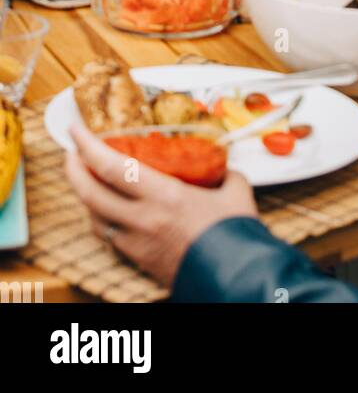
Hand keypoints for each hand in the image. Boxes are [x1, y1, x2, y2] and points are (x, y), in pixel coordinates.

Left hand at [65, 123, 257, 290]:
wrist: (234, 278)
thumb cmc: (235, 233)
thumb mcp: (234, 190)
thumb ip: (222, 172)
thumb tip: (220, 164)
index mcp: (164, 196)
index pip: (112, 167)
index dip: (88, 146)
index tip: (77, 130)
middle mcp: (142, 219)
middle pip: (89, 194)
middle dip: (73, 169)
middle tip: (72, 151)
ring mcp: (136, 243)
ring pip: (94, 217)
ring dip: (85, 195)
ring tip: (88, 178)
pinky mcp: (138, 260)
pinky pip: (109, 236)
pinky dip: (102, 217)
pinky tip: (110, 209)